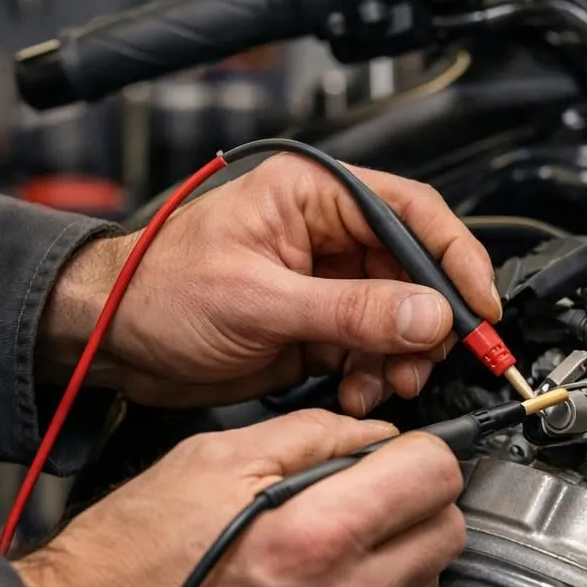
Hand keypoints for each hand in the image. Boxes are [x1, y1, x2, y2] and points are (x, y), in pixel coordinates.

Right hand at [14, 409, 464, 586]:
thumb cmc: (122, 563)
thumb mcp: (210, 458)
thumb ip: (311, 435)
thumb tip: (373, 434)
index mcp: (314, 537)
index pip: (436, 476)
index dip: (418, 452)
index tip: (395, 454)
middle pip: (448, 534)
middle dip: (418, 502)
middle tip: (373, 491)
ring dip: (400, 554)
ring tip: (340, 539)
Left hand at [40, 154, 499, 414]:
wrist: (107, 339)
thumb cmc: (155, 290)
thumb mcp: (259, 299)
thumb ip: (351, 310)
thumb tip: (427, 313)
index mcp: (315, 195)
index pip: (414, 213)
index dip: (455, 258)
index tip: (479, 306)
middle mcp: (328, 232)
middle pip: (416, 271)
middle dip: (428, 322)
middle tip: (429, 361)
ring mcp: (325, 281)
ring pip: (400, 316)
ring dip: (402, 356)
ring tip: (385, 385)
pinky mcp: (318, 324)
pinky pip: (372, 348)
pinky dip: (374, 374)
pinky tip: (357, 391)